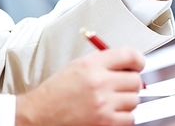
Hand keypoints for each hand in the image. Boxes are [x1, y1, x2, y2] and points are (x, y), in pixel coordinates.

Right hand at [15, 48, 144, 125]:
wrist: (36, 117)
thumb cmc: (55, 93)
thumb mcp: (77, 66)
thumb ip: (103, 61)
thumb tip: (127, 62)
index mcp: (92, 65)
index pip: (131, 56)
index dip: (138, 61)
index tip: (138, 65)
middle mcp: (100, 83)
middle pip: (136, 80)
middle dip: (130, 83)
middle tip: (120, 87)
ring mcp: (103, 105)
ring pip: (134, 100)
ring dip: (126, 101)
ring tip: (110, 102)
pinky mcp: (105, 123)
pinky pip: (130, 118)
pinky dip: (123, 118)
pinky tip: (110, 114)